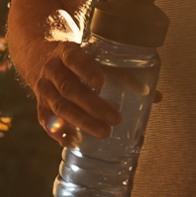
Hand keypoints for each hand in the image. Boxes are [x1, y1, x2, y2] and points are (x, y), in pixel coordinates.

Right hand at [32, 41, 165, 147]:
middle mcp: (51, 71)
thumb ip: (124, 74)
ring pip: (59, 107)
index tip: (102, 82)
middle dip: (92, 105)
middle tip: (116, 118)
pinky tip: (76, 143)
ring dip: (82, 122)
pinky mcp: (40, 106)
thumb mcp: (95, 57)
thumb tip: (156, 96)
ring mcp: (44, 89)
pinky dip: (61, 134)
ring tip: (104, 132)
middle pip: (69, 89)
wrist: (39, 56)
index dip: (87, 70)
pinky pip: (47, 122)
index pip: (75, 59)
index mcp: (66, 52)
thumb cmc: (78, 59)